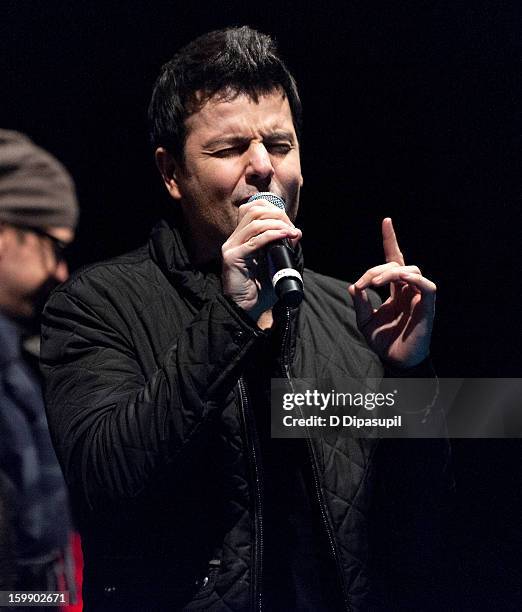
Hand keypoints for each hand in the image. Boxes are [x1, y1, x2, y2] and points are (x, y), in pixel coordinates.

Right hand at [222, 199, 301, 321]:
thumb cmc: (260, 291)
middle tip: (291, 227)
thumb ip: (282, 249)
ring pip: (254, 223)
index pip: (253, 210)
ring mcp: (231, 247)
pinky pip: (255, 241)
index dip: (273, 210)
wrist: (246, 310)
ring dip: (277, 224)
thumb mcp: (274, 265)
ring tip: (290, 232)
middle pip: (254, 211)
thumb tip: (296, 232)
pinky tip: (285, 236)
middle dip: (276, 215)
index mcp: (242, 239)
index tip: (290, 223)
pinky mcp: (233, 257)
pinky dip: (273, 235)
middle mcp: (234, 240)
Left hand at [348, 218, 435, 367]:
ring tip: (375, 284)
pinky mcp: (428, 307)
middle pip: (397, 265)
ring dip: (391, 273)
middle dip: (378, 269)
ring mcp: (419, 297)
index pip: (394, 260)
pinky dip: (413, 279)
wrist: (395, 361)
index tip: (386, 221)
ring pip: (411, 270)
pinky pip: (427, 286)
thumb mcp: (364, 320)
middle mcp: (408, 290)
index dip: (390, 241)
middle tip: (365, 284)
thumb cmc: (383, 342)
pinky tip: (399, 280)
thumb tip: (354, 285)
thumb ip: (359, 303)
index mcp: (395, 291)